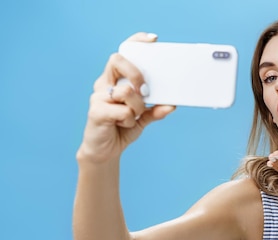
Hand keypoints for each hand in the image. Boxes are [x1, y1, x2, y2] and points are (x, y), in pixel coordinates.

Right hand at [80, 32, 175, 161]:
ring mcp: (98, 97)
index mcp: (114, 81)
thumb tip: (171, 104)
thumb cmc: (121, 130)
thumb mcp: (142, 119)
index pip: (122, 54)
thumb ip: (155, 110)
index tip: (152, 39)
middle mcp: (104, 85)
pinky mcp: (96, 111)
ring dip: (137, 107)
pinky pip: (123, 111)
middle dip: (137, 74)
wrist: (104, 152)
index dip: (135, 42)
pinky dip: (130, 120)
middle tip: (145, 91)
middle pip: (118, 61)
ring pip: (126, 90)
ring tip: (133, 117)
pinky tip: (124, 126)